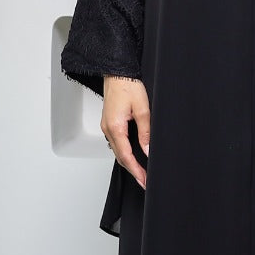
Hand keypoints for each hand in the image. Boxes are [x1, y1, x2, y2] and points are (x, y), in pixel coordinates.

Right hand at [102, 75, 149, 189]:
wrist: (117, 73)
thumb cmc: (128, 86)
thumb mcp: (143, 109)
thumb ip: (145, 132)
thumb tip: (147, 150)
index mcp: (115, 127)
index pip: (126, 155)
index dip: (136, 170)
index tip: (144, 180)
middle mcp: (108, 129)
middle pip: (120, 156)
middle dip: (133, 170)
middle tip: (144, 181)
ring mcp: (107, 126)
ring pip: (117, 151)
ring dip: (129, 163)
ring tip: (140, 172)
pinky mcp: (109, 123)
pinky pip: (116, 143)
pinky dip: (124, 152)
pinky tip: (132, 156)